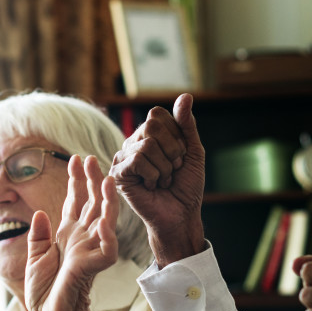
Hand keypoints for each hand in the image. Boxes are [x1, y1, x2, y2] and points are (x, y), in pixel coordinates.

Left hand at [25, 155, 118, 310]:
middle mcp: (82, 239)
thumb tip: (40, 212)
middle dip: (91, 181)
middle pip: (91, 204)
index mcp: (67, 236)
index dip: (76, 182)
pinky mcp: (96, 265)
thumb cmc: (45, 292)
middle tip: (90, 158)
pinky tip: (106, 216)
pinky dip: (108, 232)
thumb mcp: (35, 259)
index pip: (74, 203)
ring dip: (106, 198)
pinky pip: (107, 246)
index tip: (75, 159)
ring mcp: (91, 251)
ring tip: (106, 178)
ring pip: (105, 219)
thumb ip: (39, 236)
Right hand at [109, 93, 205, 265]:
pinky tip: (152, 186)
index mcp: (149, 134)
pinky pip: (138, 161)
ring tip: (163, 180)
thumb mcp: (193, 151)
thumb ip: (186, 124)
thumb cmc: (186, 185)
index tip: (181, 156)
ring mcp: (123, 157)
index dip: (176, 135)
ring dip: (165, 167)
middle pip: (151, 126)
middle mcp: (133, 142)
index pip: (158, 115)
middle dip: (172, 150)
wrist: (181, 214)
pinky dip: (154, 176)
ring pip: (147, 145)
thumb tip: (185, 96)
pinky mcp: (118, 173)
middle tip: (173, 169)